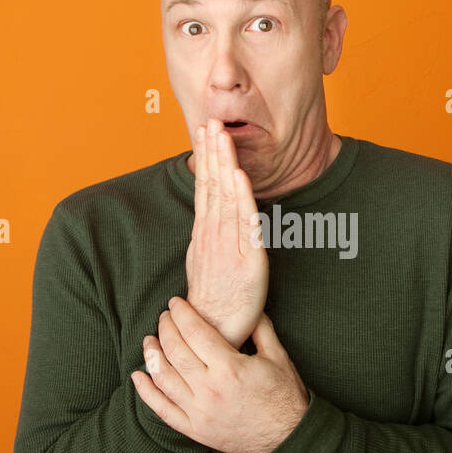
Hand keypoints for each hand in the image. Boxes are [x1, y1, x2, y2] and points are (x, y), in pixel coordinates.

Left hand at [131, 297, 308, 452]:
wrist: (287, 438)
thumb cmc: (284, 397)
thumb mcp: (278, 357)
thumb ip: (261, 328)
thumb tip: (247, 307)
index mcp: (229, 368)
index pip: (195, 332)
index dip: (182, 313)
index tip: (176, 302)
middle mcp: (209, 389)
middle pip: (175, 350)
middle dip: (165, 328)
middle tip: (164, 316)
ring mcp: (199, 411)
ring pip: (163, 377)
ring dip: (151, 355)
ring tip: (149, 340)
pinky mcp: (194, 429)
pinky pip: (162, 409)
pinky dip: (146, 392)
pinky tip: (138, 376)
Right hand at [185, 118, 267, 347]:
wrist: (213, 332)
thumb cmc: (212, 299)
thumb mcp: (204, 260)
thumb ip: (208, 233)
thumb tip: (208, 211)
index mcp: (204, 234)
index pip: (205, 187)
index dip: (206, 158)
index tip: (205, 130)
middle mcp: (213, 235)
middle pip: (212, 186)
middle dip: (213, 151)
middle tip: (212, 120)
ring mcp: (229, 246)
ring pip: (226, 198)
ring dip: (225, 164)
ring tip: (224, 136)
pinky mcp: (248, 260)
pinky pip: (244, 224)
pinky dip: (241, 198)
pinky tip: (239, 176)